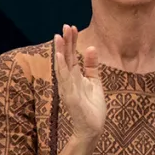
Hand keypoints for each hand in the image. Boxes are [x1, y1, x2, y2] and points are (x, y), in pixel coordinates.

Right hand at [55, 25, 105, 140]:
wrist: (93, 128)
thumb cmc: (92, 106)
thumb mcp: (95, 81)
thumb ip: (92, 66)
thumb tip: (91, 47)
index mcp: (74, 77)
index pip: (71, 56)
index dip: (71, 42)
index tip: (71, 27)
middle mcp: (69, 81)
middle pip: (66, 58)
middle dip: (66, 42)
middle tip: (65, 26)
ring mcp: (68, 88)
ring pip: (63, 67)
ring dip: (61, 52)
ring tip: (59, 37)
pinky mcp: (70, 97)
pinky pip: (66, 80)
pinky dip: (63, 68)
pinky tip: (61, 57)